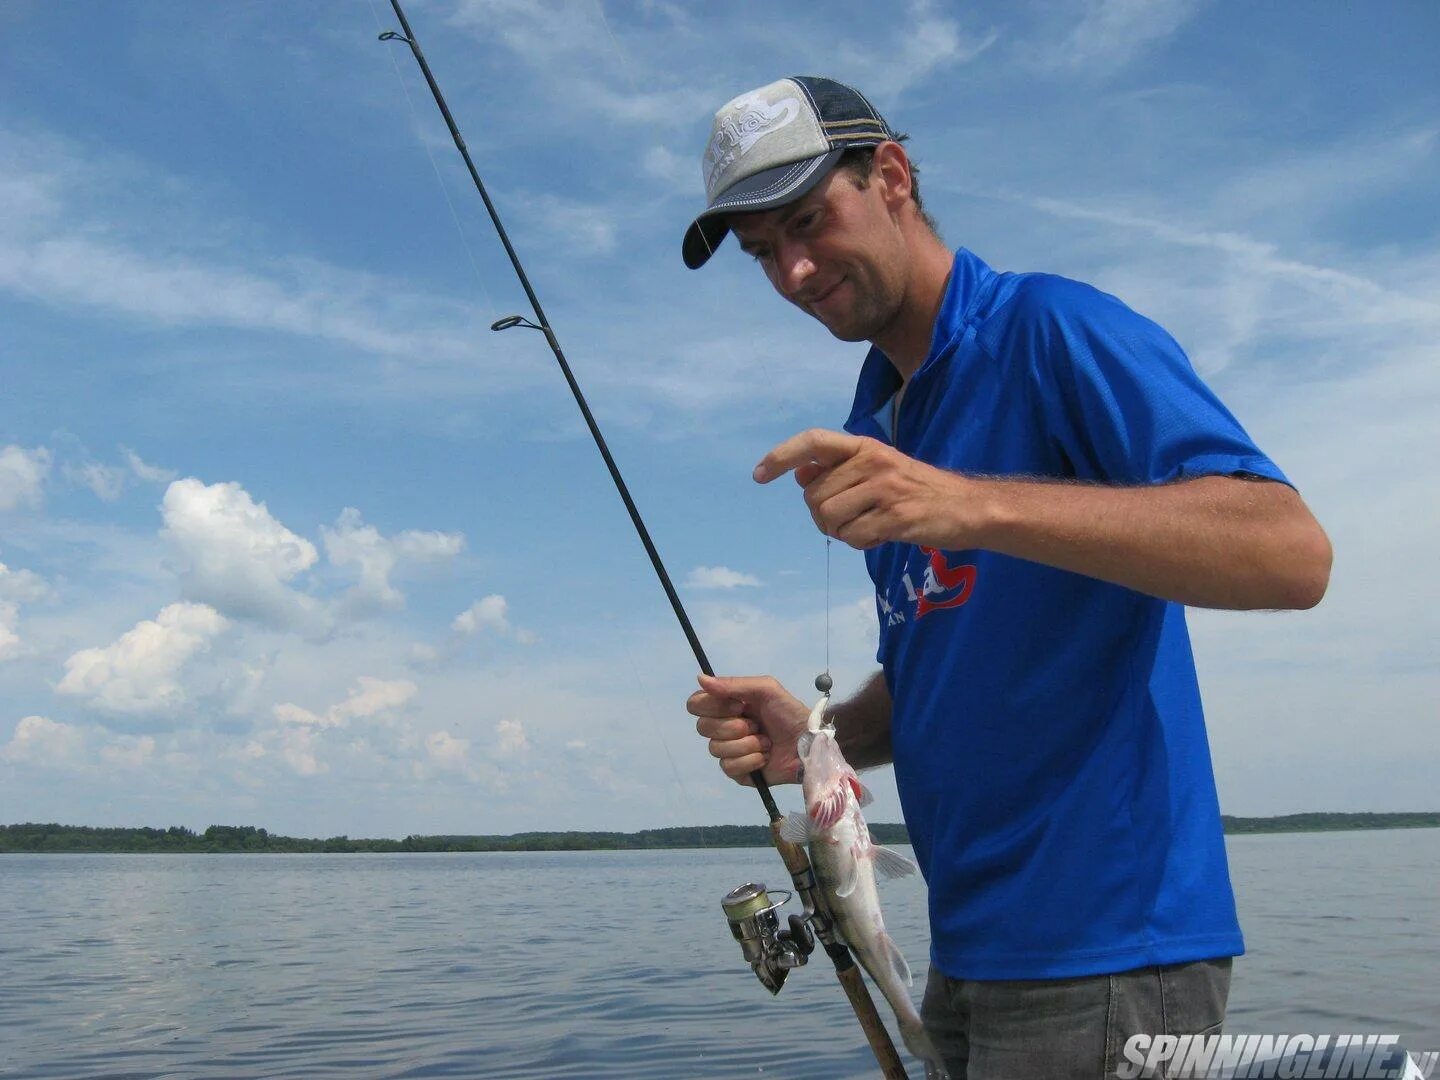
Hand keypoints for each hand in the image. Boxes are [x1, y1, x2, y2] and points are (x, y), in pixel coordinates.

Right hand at [687, 674, 808, 785]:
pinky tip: (765, 757)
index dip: (713, 706)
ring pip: (716, 749)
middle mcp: (723, 727)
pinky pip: (728, 767)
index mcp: (726, 706)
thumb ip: (732, 684)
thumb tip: (700, 677)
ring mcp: (729, 751)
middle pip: (702, 728)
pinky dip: (750, 760)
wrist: (809, 742)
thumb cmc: (789, 713)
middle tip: (756, 725)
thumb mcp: (766, 689)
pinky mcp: (737, 772)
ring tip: (766, 742)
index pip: (696, 704)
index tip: (739, 706)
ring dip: (746, 744)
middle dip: (733, 727)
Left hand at [753, 428, 981, 550]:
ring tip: (869, 526)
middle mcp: (872, 461)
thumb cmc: (918, 490)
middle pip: (814, 495)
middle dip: (823, 516)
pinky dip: (861, 543)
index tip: (759, 475)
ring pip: (829, 518)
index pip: (813, 442)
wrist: (968, 508)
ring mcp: (885, 488)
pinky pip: (853, 537)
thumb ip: (839, 469)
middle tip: (851, 520)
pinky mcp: (896, 517)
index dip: (781, 456)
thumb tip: (798, 473)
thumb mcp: (878, 468)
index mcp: (865, 446)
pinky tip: (882, 535)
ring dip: (841, 532)